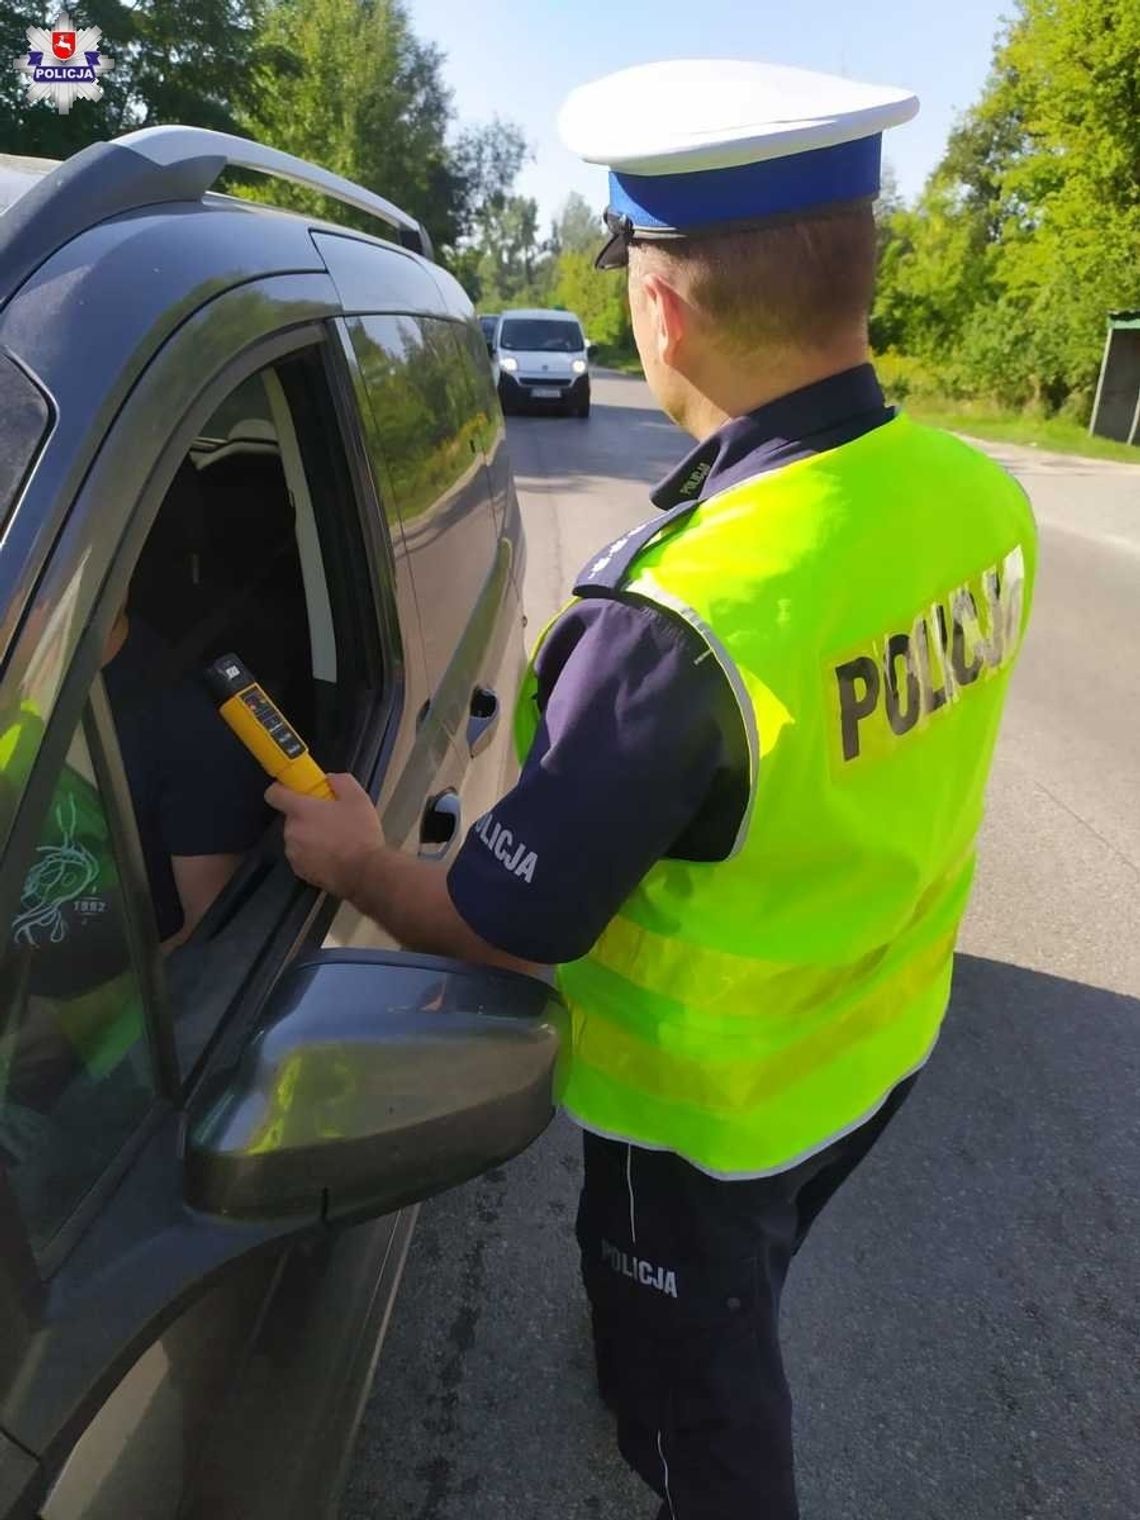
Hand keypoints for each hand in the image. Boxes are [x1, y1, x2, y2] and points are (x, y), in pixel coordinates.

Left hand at [265, 773, 383, 899]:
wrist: (363, 872)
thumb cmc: (359, 833)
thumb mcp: (358, 798)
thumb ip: (340, 782)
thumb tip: (329, 779)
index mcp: (301, 810)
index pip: (273, 794)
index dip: (281, 790)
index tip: (294, 792)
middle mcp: (291, 831)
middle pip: (291, 818)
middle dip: (306, 817)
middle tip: (329, 820)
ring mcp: (293, 853)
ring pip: (297, 838)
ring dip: (309, 837)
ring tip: (333, 841)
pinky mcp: (299, 871)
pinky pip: (301, 856)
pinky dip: (311, 855)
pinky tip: (331, 857)